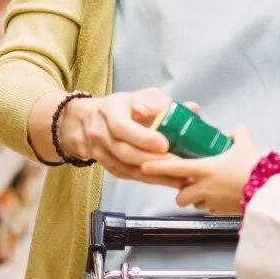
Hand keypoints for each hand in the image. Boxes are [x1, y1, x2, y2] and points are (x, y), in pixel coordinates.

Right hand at [56, 88, 175, 182]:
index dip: (142, 138)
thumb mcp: (138, 97)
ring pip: (129, 169)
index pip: (122, 128)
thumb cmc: (120, 107)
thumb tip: (193, 109)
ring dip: (156, 175)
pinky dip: (152, 180)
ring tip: (181, 177)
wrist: (85, 122)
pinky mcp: (110, 168)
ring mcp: (103, 154)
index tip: (164, 143)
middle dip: (154, 160)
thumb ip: (163, 104)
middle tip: (180, 164)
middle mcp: (102, 135)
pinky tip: (171, 181)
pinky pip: (131, 177)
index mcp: (109, 112)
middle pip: (126, 153)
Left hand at [140, 126, 261, 215]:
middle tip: (188, 183)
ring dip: (196, 198)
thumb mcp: (245, 143)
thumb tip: (231, 131)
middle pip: (180, 195)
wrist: (268, 192)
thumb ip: (236, 133)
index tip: (143, 167)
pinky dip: (210, 204)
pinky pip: (209, 209)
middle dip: (181, 191)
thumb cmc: (254, 167)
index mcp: (204, 169)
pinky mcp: (220, 212)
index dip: (157, 167)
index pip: (174, 168)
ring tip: (206, 189)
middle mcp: (203, 187)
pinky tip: (220, 196)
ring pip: (194, 203)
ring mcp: (211, 202)